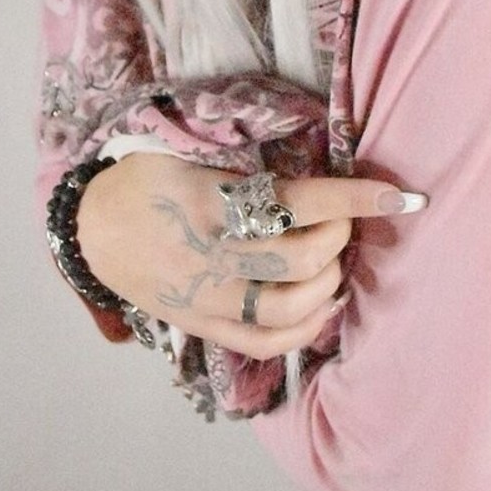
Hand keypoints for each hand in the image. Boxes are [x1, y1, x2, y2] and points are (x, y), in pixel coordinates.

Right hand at [76, 153, 424, 357]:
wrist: (90, 228)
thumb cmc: (146, 177)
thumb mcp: (186, 148)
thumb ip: (245, 155)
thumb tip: (315, 155)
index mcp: (209, 203)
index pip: (297, 202)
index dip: (353, 198)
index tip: (400, 195)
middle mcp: (209, 256)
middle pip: (301, 258)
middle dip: (340, 236)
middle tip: (347, 217)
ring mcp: (205, 299)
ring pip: (288, 309)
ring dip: (329, 283)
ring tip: (339, 258)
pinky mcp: (202, 325)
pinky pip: (263, 343)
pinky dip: (306, 329)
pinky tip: (328, 303)